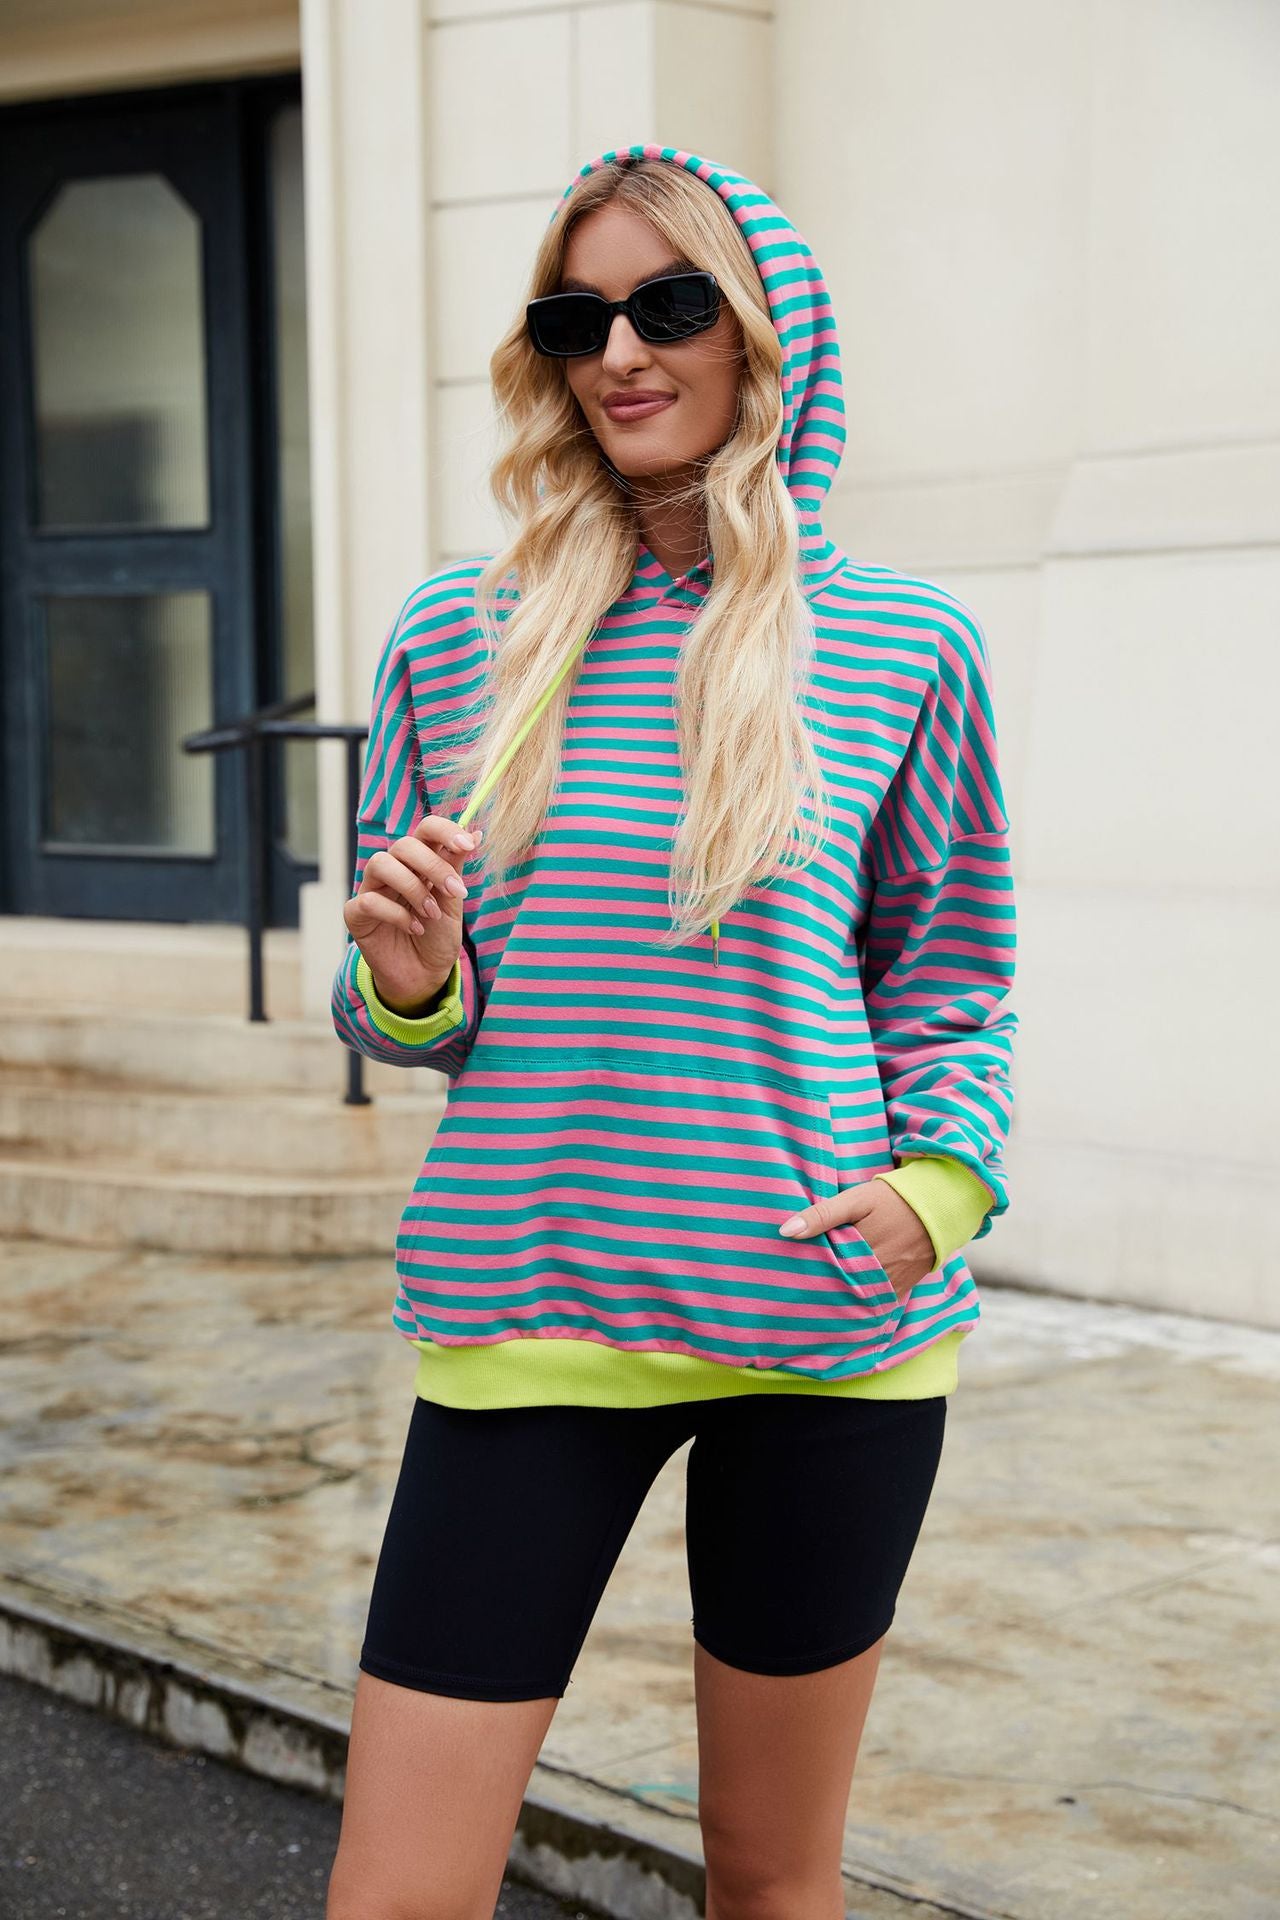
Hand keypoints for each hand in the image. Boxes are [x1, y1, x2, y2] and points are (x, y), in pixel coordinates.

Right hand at [342, 815, 481, 1012]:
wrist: (424, 975)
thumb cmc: (437, 935)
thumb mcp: (452, 901)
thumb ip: (455, 869)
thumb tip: (474, 835)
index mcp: (418, 861)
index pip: (425, 829)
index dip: (444, 830)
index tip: (466, 844)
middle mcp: (392, 869)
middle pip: (403, 844)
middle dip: (433, 866)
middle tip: (454, 891)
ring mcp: (371, 889)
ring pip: (380, 863)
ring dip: (413, 888)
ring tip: (432, 914)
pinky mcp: (356, 913)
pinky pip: (369, 901)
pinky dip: (397, 914)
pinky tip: (414, 929)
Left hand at [778, 1177, 934, 1302]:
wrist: (939, 1205)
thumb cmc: (893, 1198)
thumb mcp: (857, 1199)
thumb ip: (823, 1215)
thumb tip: (786, 1231)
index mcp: (862, 1250)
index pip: (826, 1271)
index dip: (807, 1274)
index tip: (787, 1277)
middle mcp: (878, 1272)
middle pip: (840, 1289)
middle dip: (820, 1290)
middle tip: (795, 1293)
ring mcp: (892, 1282)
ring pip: (858, 1299)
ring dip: (840, 1298)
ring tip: (814, 1301)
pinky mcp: (903, 1287)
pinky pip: (878, 1301)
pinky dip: (862, 1302)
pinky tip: (845, 1301)